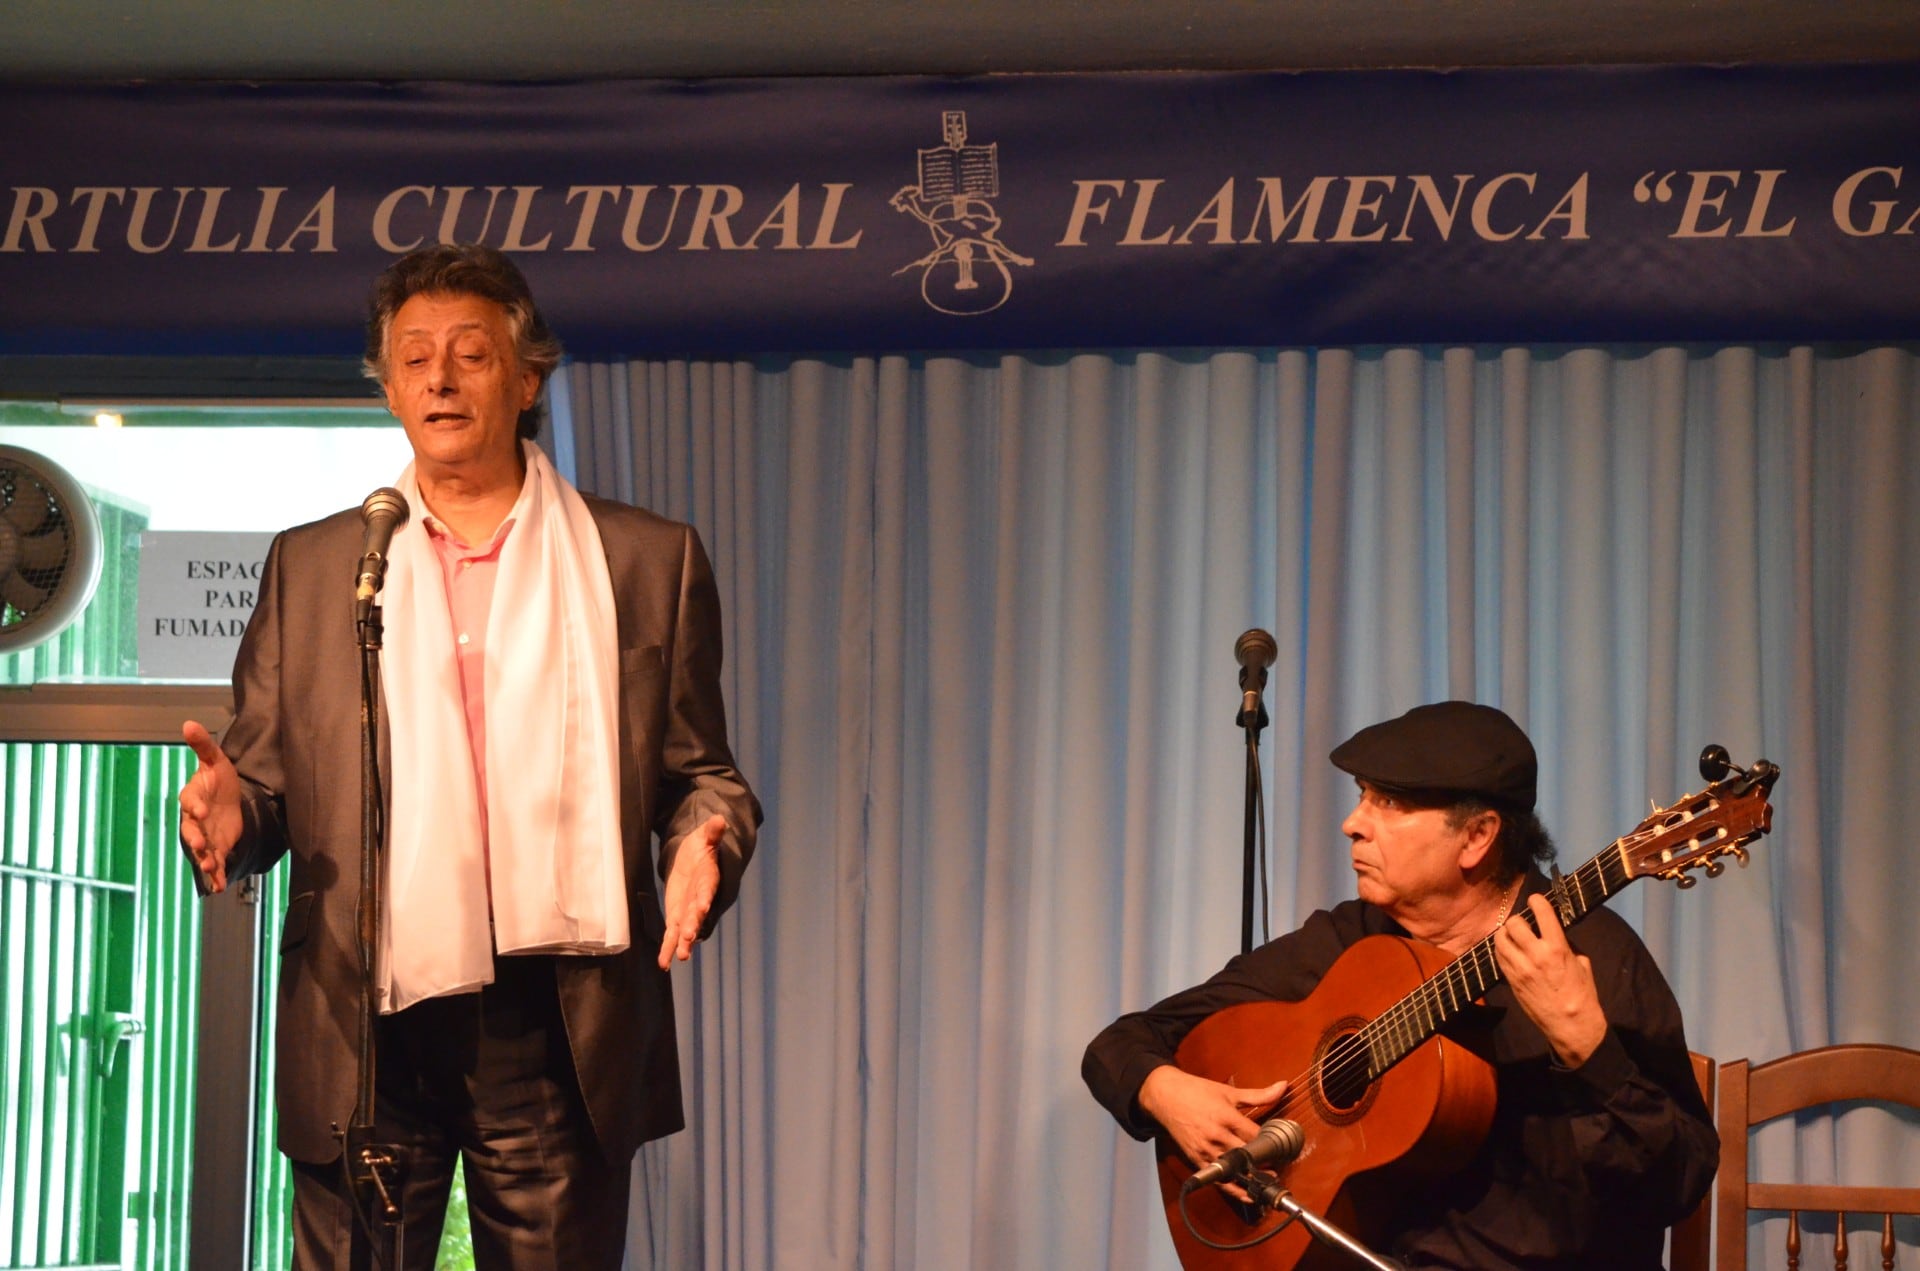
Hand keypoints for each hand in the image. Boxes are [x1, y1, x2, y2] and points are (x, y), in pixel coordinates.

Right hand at [178, 720, 241, 893]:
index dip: (194, 805)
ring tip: (212, 868)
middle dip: (195, 838)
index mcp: (193, 797)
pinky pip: (214, 863)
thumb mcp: (217, 761)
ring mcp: (205, 835)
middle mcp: (195, 820)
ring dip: (206, 860)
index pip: (190, 801)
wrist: (230, 797)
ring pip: (202, 850)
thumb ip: (204, 746)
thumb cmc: (219, 779)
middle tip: (201, 845)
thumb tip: (189, 723)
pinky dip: (216, 875)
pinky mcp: (217, 847)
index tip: (201, 809)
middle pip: (191, 830)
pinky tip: (220, 886)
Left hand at [657, 814, 725, 968]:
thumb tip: (720, 819)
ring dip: (682, 942)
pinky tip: (664, 964)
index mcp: (707, 878)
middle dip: (692, 925)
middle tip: (688, 938)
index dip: (704, 897)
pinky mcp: (676, 916)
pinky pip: (671, 934)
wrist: (696, 859)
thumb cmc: (701, 847)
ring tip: (680, 957)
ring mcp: (688, 909)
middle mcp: (699, 898)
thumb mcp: (704, 837)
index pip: (707, 888)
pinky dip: (668, 948)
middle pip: (696, 913)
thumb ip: (712, 832)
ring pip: (684, 928)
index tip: (702, 906)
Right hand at [1137, 1064, 1286, 1178]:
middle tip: (1279, 1169)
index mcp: (1225, 1116)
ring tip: (1268, 1184)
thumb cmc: (1197, 1091)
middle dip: (1263, 1164)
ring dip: (1251, 1179)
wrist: (1165, 1096)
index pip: (1255, 1136)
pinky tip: (1247, 1194)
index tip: (1282, 1149)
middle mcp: (1216, 1135)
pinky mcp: (1196, 1159)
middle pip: (1246, 1156)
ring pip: (1232, 1171)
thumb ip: (1258, 1094)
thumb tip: (1284, 1086)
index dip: (1271, 1144)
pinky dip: (1233, 1189)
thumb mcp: (1228, 1091)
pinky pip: (1217, 1179)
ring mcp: (1205, 1149)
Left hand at [1495, 893, 1608, 1067]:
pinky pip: (1498, 957)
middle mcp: (1535, 955)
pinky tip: (1509, 951)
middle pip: (1513, 924)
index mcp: (1557, 948)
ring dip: (1505, 934)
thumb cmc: (1582, 994)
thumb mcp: (1582, 965)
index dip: (1536, 901)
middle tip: (1523, 924)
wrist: (1571, 1025)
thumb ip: (1566, 947)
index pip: (1542, 914)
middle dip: (1517, 920)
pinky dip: (1501, 949)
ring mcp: (1519, 968)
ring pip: (1500, 939)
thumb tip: (1555, 936)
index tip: (1535, 900)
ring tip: (1512, 936)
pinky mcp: (1510, 980)